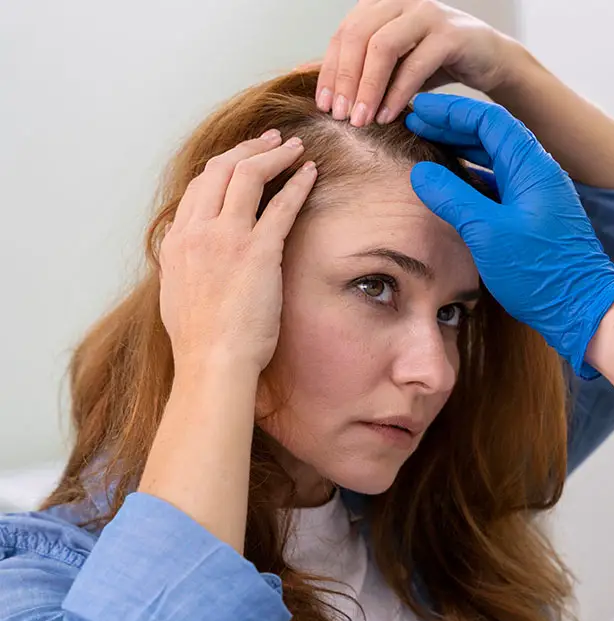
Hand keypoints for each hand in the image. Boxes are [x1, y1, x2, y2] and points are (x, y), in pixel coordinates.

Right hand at [159, 130, 316, 374]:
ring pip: (248, 175)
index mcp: (176, 241)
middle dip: (248, 148)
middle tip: (271, 140)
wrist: (212, 361)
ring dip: (274, 154)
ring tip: (295, 147)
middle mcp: (197, 231)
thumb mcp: (177, 293)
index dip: (223, 166)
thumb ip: (185, 264)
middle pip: (220, 169)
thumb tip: (193, 255)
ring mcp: (227, 238)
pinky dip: (297, 183)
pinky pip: (281, 205)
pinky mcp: (258, 251)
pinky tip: (310, 172)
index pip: (198, 187)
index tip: (242, 159)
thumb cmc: (200, 339)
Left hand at [316, 0, 518, 126]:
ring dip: (368, 88)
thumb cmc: (434, 62)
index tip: (324, 105)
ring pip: (383, 47)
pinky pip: (415, 64)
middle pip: (358, 37)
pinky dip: (397, 93)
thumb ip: (356, 66)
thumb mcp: (390, 63)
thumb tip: (307, 77)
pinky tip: (387, 116)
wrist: (488, 58)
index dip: (330, 70)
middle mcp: (400, 1)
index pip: (343, 34)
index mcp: (380, 4)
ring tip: (361, 121)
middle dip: (346, 80)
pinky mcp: (450, 34)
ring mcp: (426, 13)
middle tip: (340, 117)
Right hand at [406, 94, 613, 377]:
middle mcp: (537, 173)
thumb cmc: (539, 272)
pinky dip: (472, 174)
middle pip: (491, 134)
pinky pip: (497, 182)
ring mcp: (536, 194)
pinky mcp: (531, 214)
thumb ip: (453, 198)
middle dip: (452, 125)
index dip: (451, 110)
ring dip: (461, 148)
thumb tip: (421, 172)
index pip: (489, 119)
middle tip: (415, 122)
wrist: (579, 307)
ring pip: (493, 158)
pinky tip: (452, 180)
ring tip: (427, 144)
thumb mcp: (487, 233)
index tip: (419, 108)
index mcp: (532, 167)